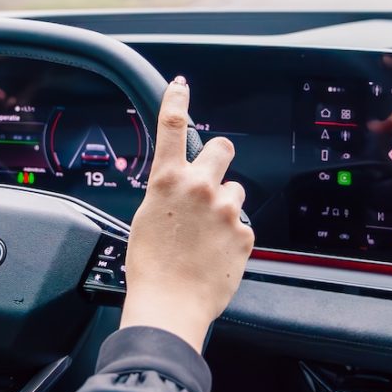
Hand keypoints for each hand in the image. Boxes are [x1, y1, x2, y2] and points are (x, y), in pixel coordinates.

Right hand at [119, 77, 252, 352]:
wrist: (170, 304)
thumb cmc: (150, 268)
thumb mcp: (147, 218)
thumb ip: (168, 194)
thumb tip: (180, 190)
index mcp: (167, 182)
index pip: (171, 127)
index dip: (176, 101)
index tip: (180, 86)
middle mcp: (200, 187)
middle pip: (221, 148)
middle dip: (219, 157)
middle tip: (211, 177)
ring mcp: (226, 209)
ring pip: (234, 190)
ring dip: (224, 205)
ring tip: (206, 235)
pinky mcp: (244, 232)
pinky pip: (241, 225)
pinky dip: (231, 236)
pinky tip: (214, 254)